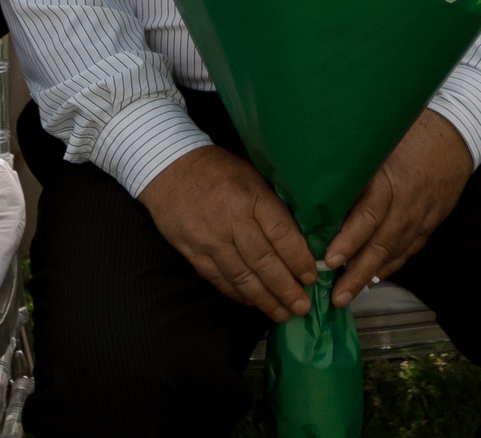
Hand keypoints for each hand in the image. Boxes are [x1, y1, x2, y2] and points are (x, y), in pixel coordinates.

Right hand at [138, 145, 316, 322]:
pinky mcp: (192, 251)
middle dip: (286, 288)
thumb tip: (300, 239)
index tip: (311, 276)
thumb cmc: (218, 169)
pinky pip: (219, 279)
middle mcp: (230, 220)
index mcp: (250, 196)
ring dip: (265, 299)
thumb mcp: (251, 176)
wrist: (169, 167)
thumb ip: (272, 205)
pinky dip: (238, 295)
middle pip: (263, 261)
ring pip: (242, 276)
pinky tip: (254, 303)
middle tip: (302, 306)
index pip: (280, 233)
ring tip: (283, 313)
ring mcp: (209, 239)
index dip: (298, 259)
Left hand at [324, 110, 471, 304]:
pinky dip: (390, 267)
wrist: (457, 136)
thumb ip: (354, 166)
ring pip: (394, 253)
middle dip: (357, 273)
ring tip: (348, 294)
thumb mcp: (379, 143)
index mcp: (391, 180)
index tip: (330, 259)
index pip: (369, 216)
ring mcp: (421, 218)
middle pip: (381, 244)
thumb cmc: (410, 134)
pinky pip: (408, 251)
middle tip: (337, 296)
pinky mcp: (429, 224)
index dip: (350, 240)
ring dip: (370, 275)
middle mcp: (407, 204)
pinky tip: (373, 278)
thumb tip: (317, 184)